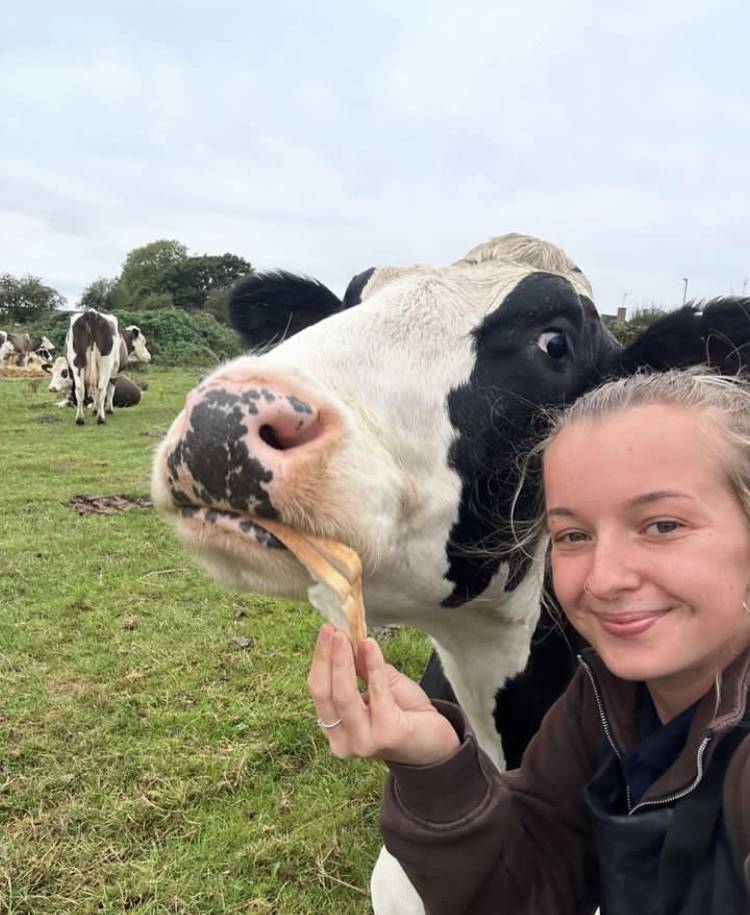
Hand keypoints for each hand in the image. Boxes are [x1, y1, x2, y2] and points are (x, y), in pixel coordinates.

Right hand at [307, 623, 460, 765]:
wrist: (437, 743)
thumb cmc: (405, 714)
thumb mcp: (378, 687)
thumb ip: (360, 669)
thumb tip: (345, 638)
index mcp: (335, 730)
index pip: (318, 691)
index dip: (320, 659)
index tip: (326, 630)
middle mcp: (343, 742)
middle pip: (325, 694)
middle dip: (328, 658)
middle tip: (332, 630)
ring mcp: (363, 743)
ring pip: (344, 696)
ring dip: (344, 661)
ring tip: (346, 636)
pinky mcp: (386, 736)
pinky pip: (377, 693)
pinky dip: (373, 666)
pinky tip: (371, 646)